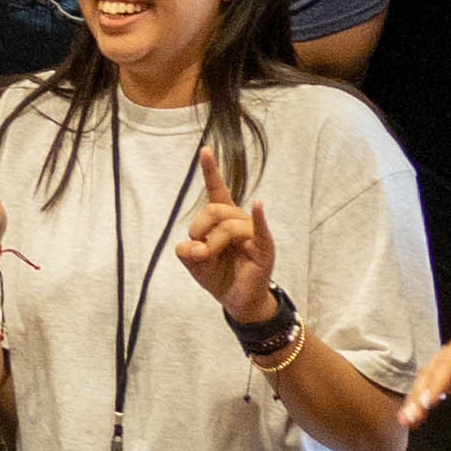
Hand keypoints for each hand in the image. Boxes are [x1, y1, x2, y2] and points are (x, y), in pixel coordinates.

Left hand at [177, 145, 277, 321]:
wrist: (236, 301)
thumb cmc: (218, 275)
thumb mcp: (193, 262)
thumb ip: (186, 250)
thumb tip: (193, 246)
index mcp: (223, 220)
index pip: (217, 190)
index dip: (210, 171)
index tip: (205, 150)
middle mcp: (239, 221)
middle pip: (215, 209)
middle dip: (198, 227)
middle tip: (197, 248)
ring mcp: (253, 233)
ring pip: (227, 225)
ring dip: (211, 243)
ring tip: (208, 257)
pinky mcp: (264, 248)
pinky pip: (260, 230)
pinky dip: (260, 217)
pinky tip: (259, 204)